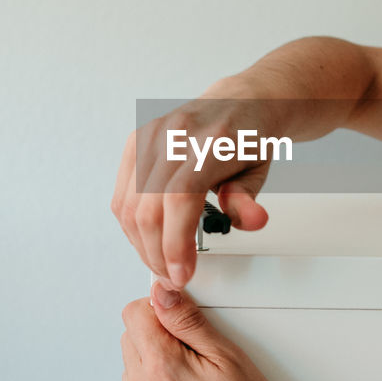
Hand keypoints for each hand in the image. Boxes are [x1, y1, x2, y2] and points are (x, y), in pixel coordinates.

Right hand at [111, 96, 271, 287]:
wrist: (239, 103)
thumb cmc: (249, 139)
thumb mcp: (259, 172)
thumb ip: (247, 199)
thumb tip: (253, 221)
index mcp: (210, 143)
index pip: (180, 198)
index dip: (176, 243)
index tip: (182, 273)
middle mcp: (175, 136)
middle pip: (149, 208)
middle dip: (158, 254)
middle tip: (174, 276)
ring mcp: (150, 137)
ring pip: (129, 207)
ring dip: (142, 245)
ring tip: (162, 263)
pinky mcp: (136, 142)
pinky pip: (122, 195)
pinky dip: (131, 225)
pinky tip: (148, 239)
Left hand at [121, 280, 338, 380]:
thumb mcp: (229, 356)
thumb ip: (187, 320)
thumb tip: (160, 293)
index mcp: (161, 367)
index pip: (134, 314)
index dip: (161, 312)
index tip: (181, 325)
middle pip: (130, 344)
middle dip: (157, 343)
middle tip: (196, 362)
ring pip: (133, 378)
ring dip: (154, 376)